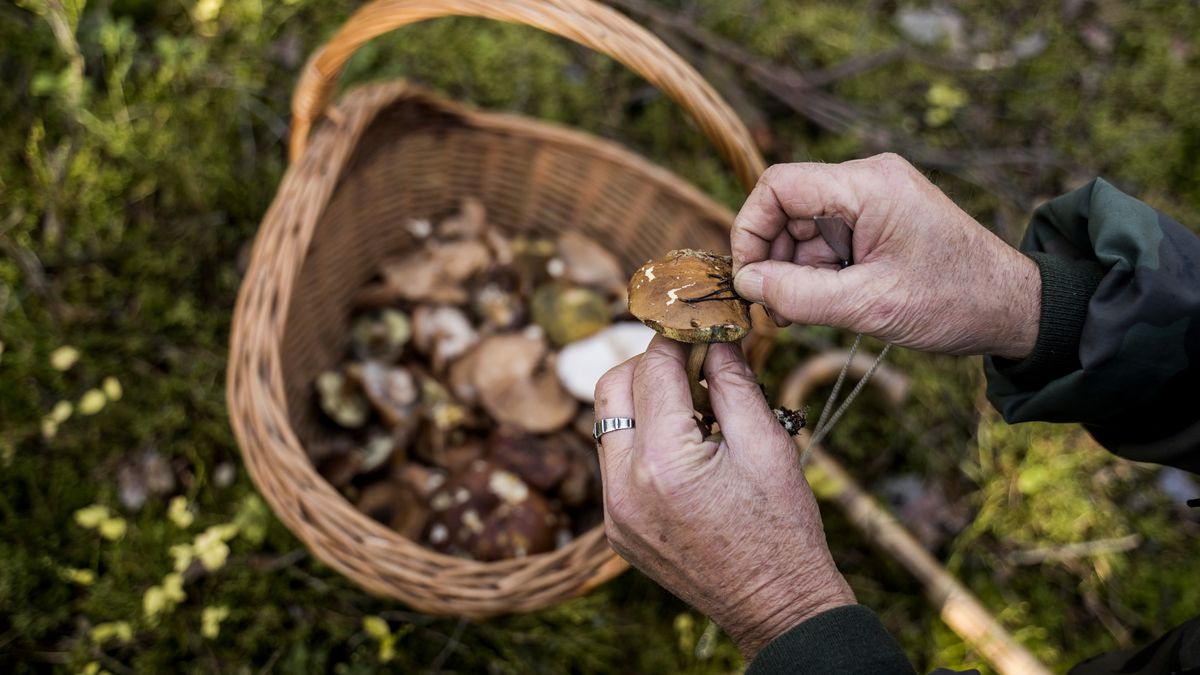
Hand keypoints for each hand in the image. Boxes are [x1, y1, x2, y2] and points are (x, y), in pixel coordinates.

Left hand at [593, 335, 853, 657]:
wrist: (777, 607)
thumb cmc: (783, 528)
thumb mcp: (768, 445)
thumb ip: (734, 382)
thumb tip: (716, 335)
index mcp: (664, 462)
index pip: (652, 369)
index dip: (675, 337)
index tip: (695, 323)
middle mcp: (624, 487)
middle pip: (612, 389)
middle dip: (647, 364)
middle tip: (690, 361)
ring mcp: (615, 513)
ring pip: (608, 425)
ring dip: (641, 402)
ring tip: (691, 407)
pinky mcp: (617, 530)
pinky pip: (614, 464)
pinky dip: (640, 442)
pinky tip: (682, 448)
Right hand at [730, 153, 1040, 358]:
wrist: (1013, 308)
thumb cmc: (953, 301)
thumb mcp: (868, 305)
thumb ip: (798, 295)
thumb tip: (744, 284)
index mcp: (867, 185)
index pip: (778, 187)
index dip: (750, 230)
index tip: (746, 279)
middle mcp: (868, 180)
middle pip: (788, 208)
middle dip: (773, 258)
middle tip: (773, 309)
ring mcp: (875, 199)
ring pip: (804, 228)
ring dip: (794, 271)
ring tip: (801, 313)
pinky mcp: (880, 220)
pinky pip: (828, 239)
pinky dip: (817, 272)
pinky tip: (825, 304)